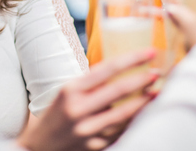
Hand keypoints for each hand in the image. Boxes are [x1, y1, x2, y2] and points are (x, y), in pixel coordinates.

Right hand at [16, 49, 157, 150]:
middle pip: (118, 90)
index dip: (131, 59)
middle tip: (158, 72)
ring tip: (157, 93)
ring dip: (143, 103)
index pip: (107, 69)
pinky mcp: (94, 146)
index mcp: (71, 90)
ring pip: (123, 114)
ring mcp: (86, 130)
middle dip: (142, 80)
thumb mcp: (66, 92)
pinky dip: (133, 121)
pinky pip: (120, 132)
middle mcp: (78, 109)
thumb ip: (90, 83)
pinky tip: (144, 114)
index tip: (149, 53)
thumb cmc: (55, 114)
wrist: (37, 147)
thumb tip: (121, 68)